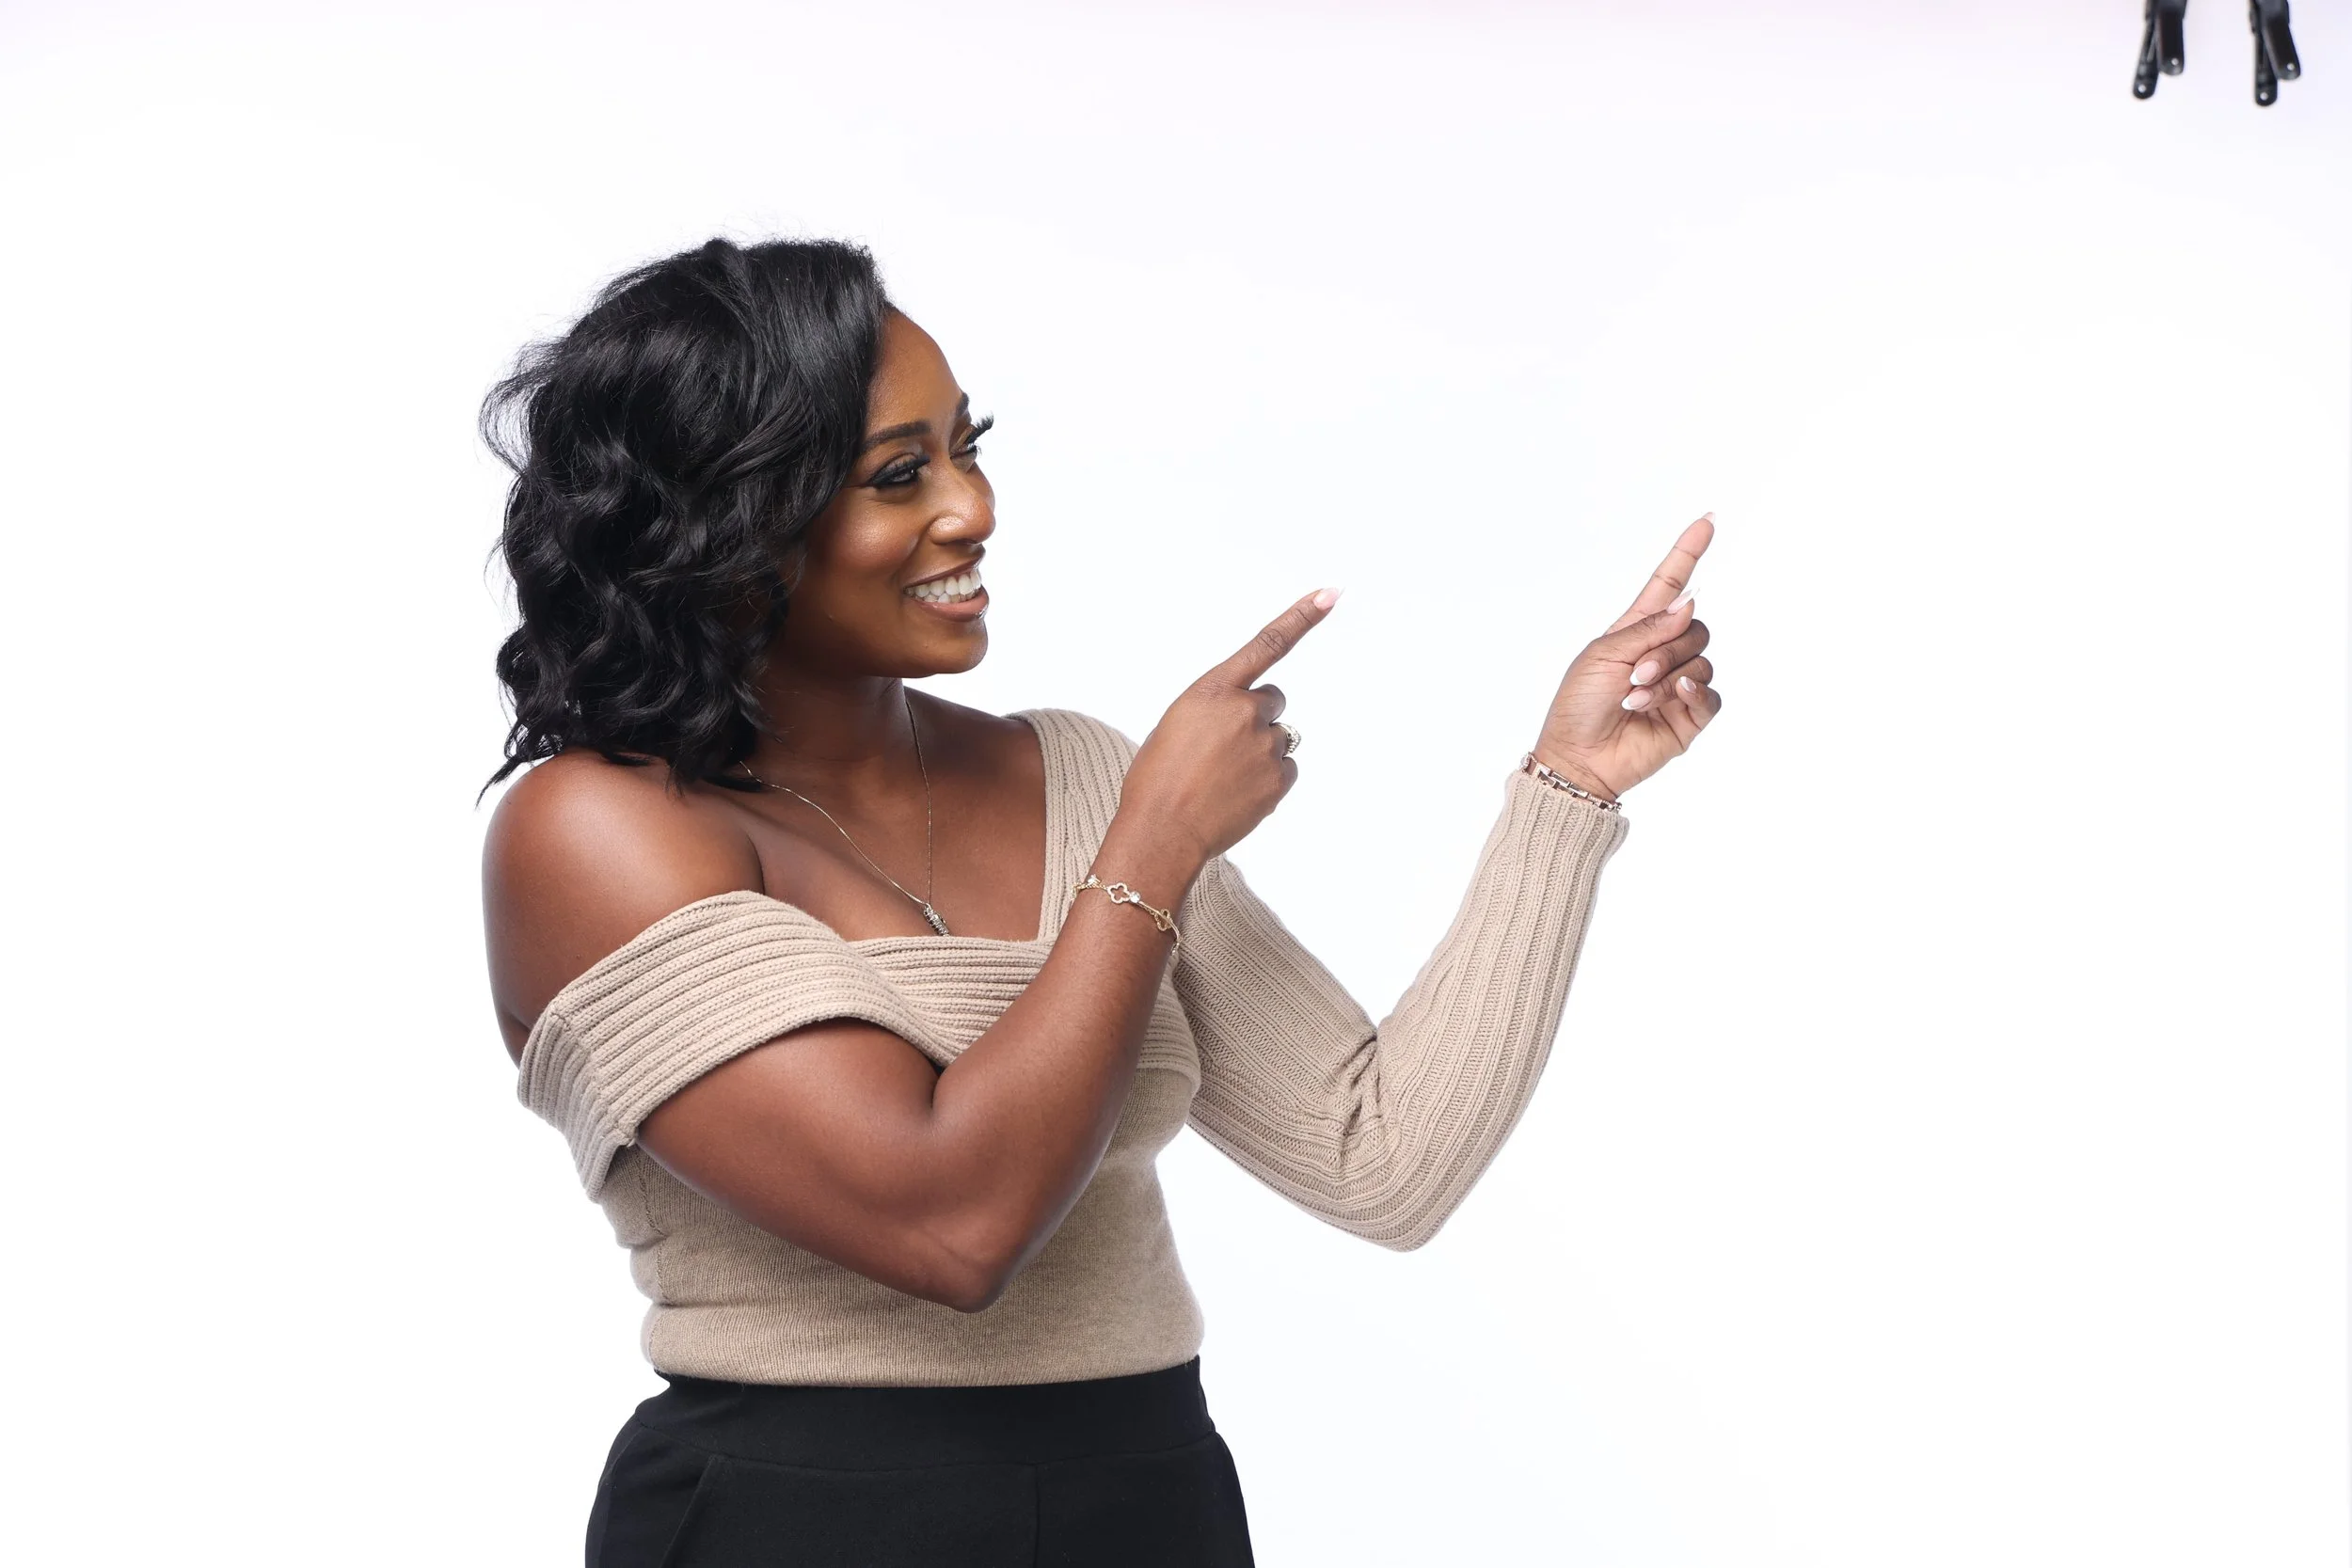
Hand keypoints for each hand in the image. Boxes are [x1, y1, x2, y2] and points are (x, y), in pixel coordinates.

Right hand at [1122, 588, 1337, 864]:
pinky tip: (1236, 795)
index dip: (1301, 617)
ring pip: (1276, 739)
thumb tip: (1243, 722)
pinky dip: (1267, 781)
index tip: (1330, 595)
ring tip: (1222, 779)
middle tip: (1222, 750)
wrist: (1161, 831)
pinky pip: (1285, 770)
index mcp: (1212, 690)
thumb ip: (1215, 711)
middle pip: (1272, 702)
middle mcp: (1245, 711)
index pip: (1266, 644)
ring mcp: (1265, 745)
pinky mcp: (1278, 779)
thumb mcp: (1176, 725)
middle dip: (1256, 719)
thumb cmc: (1156, 780)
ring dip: (1258, 753)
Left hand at [1530, 514, 1723, 802]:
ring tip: (1636, 698)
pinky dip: (1693, 692)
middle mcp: (1662, 652)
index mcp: (1636, 630)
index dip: (1687, 552)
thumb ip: (1648, 628)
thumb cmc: (1579, 705)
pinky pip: (1711, 693)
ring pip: (1701, 659)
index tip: (1708, 520)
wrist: (1580, 757)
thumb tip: (1691, 603)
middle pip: (1694, 627)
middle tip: (1633, 675)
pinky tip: (1674, 699)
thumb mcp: (1603, 655)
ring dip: (1667, 677)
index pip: (1669, 584)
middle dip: (1666, 649)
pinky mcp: (1691, 714)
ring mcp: (1679, 683)